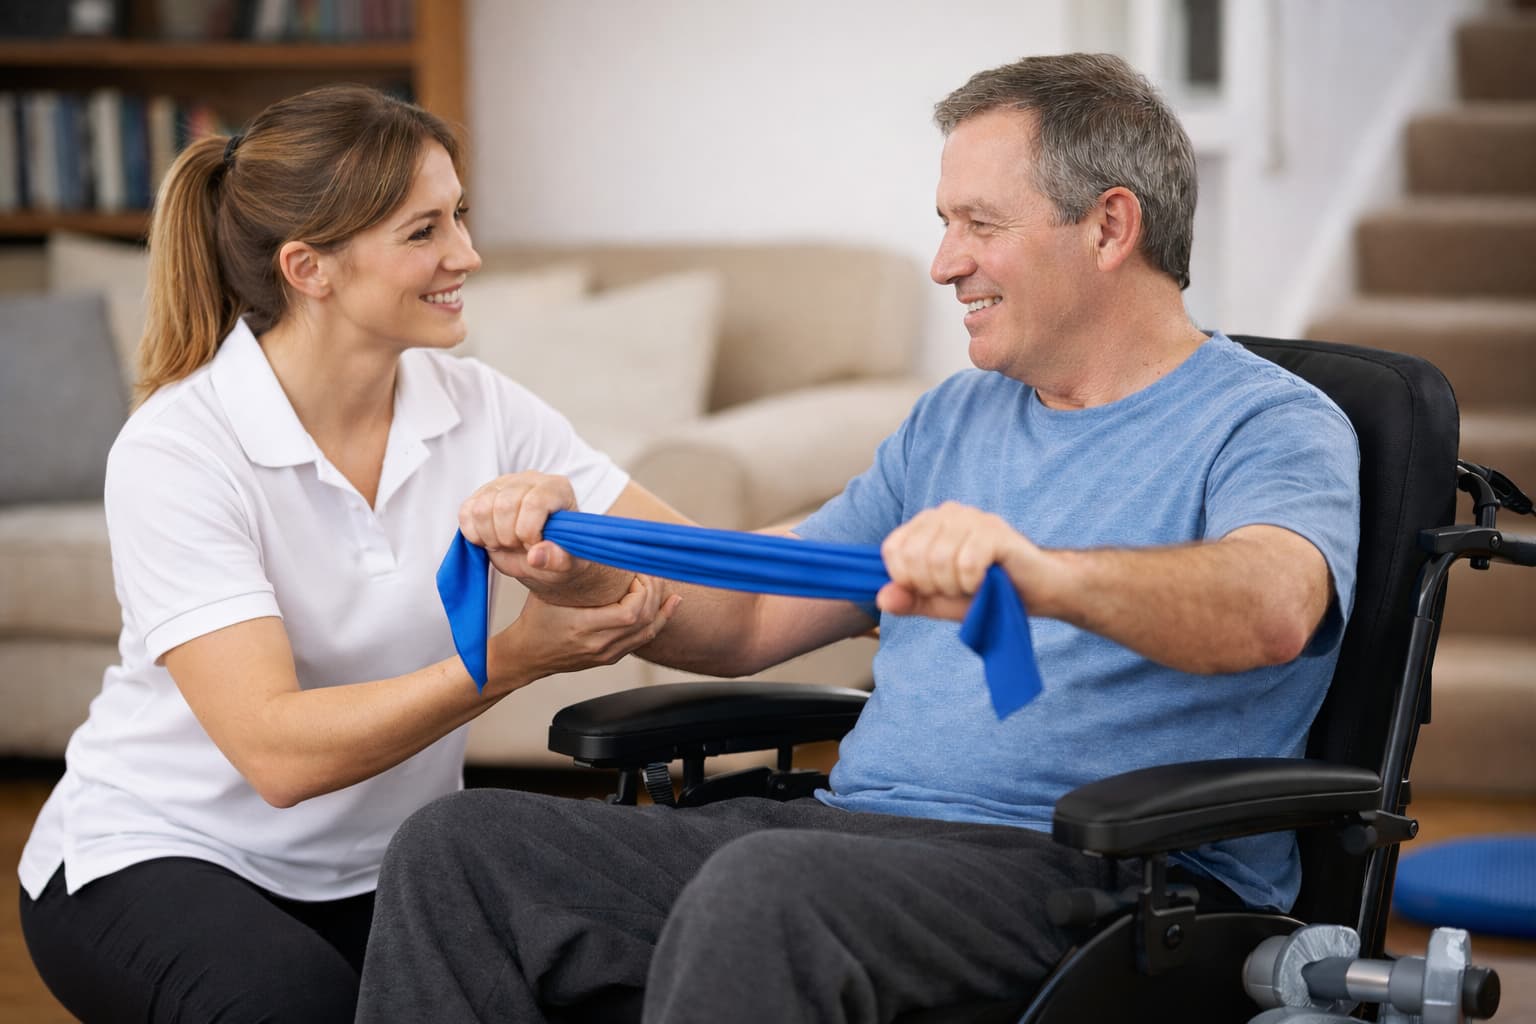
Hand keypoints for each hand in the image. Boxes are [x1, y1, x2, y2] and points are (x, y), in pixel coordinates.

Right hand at [458, 473, 628, 604]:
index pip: (534, 502)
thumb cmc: (559, 556)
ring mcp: (503, 484)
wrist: (543, 557)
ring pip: (480, 508)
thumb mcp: (568, 564)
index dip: (528, 532)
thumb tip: (536, 555)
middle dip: (508, 537)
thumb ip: (559, 559)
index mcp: (557, 489)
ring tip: (506, 544)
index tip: (533, 547)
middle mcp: (530, 480)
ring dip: (490, 536)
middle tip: (519, 547)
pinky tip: (490, 540)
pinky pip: (466, 512)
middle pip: (504, 505)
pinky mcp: (482, 495)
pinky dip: (473, 533)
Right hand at [489, 575, 681, 692]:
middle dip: (653, 593)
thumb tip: (571, 535)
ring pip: (648, 632)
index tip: (633, 572)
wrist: (526, 656)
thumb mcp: (544, 591)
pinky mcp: (610, 657)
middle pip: (643, 621)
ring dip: (660, 606)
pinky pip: (643, 640)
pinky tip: (669, 605)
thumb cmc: (534, 619)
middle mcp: (599, 645)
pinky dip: (658, 620)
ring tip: (665, 585)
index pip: (629, 613)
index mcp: (583, 627)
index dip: (640, 591)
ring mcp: (606, 654)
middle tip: (650, 571)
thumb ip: (561, 566)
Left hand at [877, 502, 1044, 619]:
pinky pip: (966, 563)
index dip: (907, 580)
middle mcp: (946, 513)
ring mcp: (972, 518)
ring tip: (974, 585)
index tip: (932, 589)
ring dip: (955, 587)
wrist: (1036, 591)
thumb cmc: (986, 592)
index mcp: (927, 523)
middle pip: (913, 556)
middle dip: (932, 586)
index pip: (892, 549)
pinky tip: (987, 582)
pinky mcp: (995, 531)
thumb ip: (910, 599)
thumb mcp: (939, 601)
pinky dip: (974, 584)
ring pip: (938, 561)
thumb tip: (882, 598)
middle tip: (958, 588)